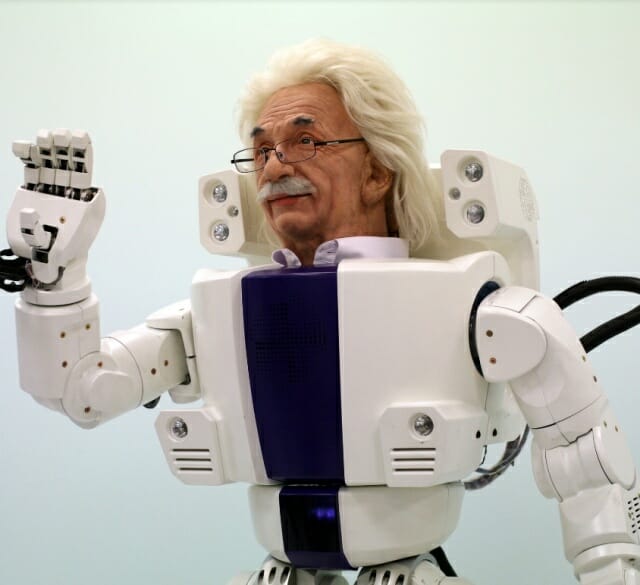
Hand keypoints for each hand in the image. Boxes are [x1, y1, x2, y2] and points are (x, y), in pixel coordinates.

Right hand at [6, 129, 104, 303]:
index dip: (82, 154)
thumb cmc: (57, 254)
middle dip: (63, 146)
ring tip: (43, 136)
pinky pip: (31, 169)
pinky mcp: (33, 189)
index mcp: (82, 200)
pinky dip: (27, 156)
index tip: (78, 138)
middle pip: (67, 162)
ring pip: (49, 162)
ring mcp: (49, 188)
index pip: (84, 171)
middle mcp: (67, 191)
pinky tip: (22, 147)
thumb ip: (40, 232)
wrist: (48, 260)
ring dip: (46, 147)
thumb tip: (28, 210)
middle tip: (58, 133)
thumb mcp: (54, 248)